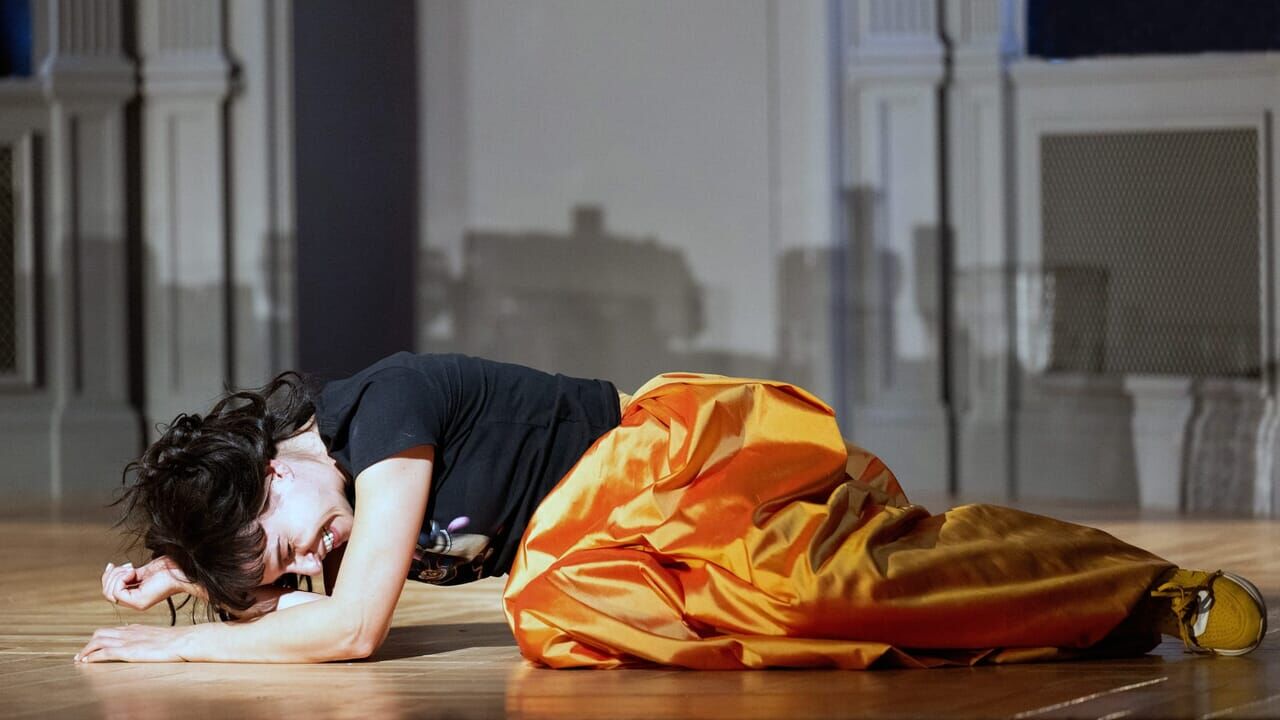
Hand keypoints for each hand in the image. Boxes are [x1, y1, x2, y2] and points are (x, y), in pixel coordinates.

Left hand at [75, 623, 194, 662]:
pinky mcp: (128, 651)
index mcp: (137, 628)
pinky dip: (93, 657)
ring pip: (98, 641)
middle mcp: (129, 632)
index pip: (113, 630)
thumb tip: (145, 643)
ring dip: (86, 650)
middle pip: (101, 633)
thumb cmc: (179, 640)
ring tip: (80, 659)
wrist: (185, 640)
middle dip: (89, 644)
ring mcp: (128, 641)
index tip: (94, 647)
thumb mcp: (161, 636)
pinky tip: (88, 662)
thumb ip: (149, 638)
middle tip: (83, 654)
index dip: (100, 638)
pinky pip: (104, 652)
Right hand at [101, 556, 202, 610]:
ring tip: (132, 569)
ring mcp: (136, 604)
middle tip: (128, 567)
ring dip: (117, 576)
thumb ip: (125, 574)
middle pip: (107, 593)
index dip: (107, 578)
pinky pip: (118, 592)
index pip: (109, 592)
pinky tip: (134, 573)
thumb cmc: (167, 568)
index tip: (114, 565)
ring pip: (110, 593)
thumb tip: (109, 568)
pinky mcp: (138, 602)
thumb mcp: (139, 570)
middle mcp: (134, 602)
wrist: (181, 570)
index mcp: (134, 596)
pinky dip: (122, 579)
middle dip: (112, 576)